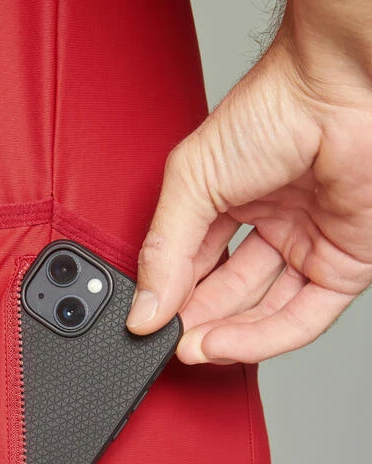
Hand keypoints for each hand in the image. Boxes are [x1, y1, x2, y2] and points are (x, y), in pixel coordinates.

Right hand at [126, 18, 371, 363]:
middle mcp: (271, 226)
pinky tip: (225, 344)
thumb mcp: (191, 183)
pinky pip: (302, 317)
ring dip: (224, 337)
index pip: (193, 266)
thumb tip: (142, 309)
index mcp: (230, 202)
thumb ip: (164, 251)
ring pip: (263, 313)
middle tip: (168, 341)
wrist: (337, 91)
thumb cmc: (273, 110)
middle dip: (194, 322)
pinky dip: (262, 339)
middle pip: (227, 294)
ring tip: (193, 348)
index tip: (146, 322)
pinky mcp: (345, 265)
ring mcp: (308, 246)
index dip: (170, 297)